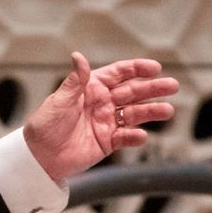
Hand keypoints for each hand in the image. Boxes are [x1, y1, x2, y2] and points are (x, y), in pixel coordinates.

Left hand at [24, 52, 178, 182]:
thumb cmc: (44, 126)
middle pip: (133, 92)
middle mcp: (102, 103)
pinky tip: (141, 135)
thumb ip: (75, 81)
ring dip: (151, 111)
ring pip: (134, 114)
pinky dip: (134, 136)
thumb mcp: (59, 101)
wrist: (38, 157)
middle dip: (152, 89)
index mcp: (91, 88)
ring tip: (167, 111)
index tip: (155, 68)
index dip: (137, 69)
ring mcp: (106, 122)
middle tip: (172, 86)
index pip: (119, 74)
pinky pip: (125, 137)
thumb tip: (77, 55)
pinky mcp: (107, 142)